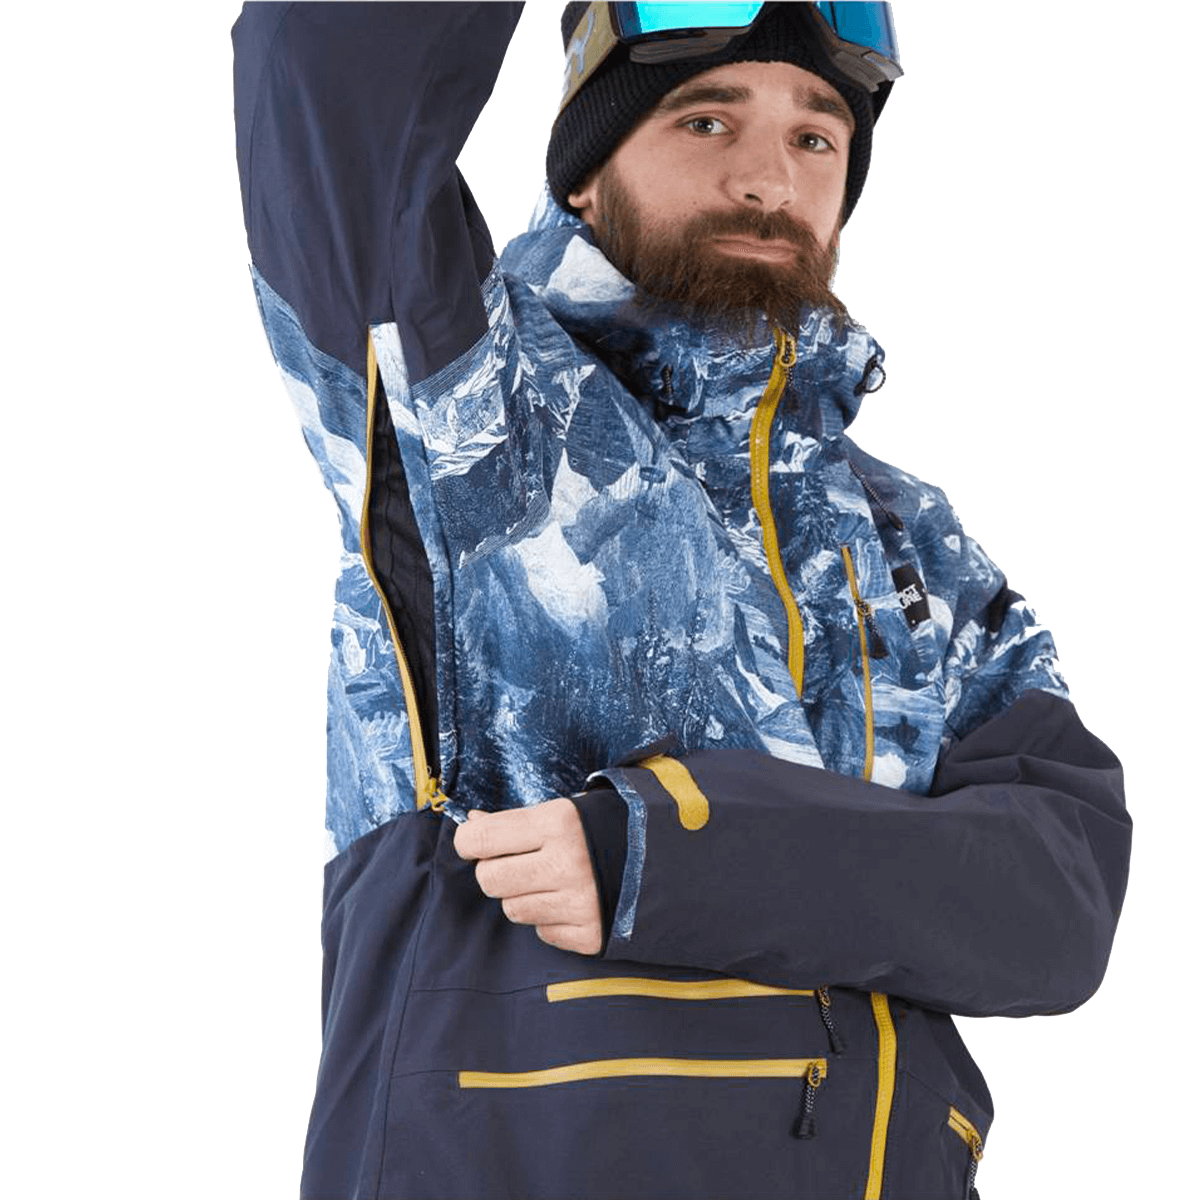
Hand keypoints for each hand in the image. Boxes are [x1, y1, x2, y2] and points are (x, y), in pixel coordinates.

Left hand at [453, 797, 603, 954]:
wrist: (667, 858)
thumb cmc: (606, 827)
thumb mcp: (563, 810)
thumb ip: (516, 821)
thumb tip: (471, 824)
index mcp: (558, 823)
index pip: (481, 838)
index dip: (468, 841)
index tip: (473, 842)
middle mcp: (567, 864)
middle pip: (489, 879)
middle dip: (495, 871)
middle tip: (515, 862)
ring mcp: (580, 903)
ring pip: (512, 909)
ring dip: (522, 896)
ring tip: (548, 881)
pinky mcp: (590, 934)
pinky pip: (542, 932)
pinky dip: (549, 919)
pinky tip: (570, 901)